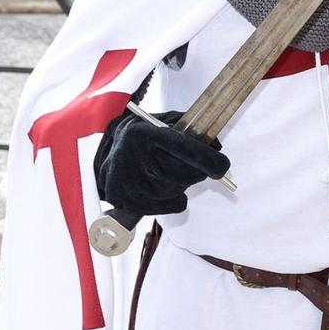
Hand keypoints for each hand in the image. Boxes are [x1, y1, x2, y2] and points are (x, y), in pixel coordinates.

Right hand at [92, 107, 230, 216]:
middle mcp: (132, 157)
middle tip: (197, 166)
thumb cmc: (144, 137)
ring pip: (177, 190)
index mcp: (143, 134)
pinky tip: (164, 187)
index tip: (223, 166)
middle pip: (184, 174)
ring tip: (169, 172)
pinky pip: (170, 207)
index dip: (208, 160)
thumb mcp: (162, 122)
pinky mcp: (126, 202)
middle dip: (198, 171)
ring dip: (183, 183)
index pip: (184, 149)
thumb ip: (190, 128)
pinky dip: (176, 200)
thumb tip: (217, 146)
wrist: (105, 155)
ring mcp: (128, 183)